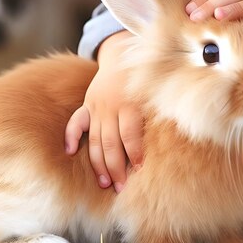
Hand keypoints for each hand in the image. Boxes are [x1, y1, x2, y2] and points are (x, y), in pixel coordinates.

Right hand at [64, 31, 142, 191]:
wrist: (123, 54)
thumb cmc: (144, 81)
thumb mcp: (153, 94)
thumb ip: (156, 114)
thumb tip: (172, 140)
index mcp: (131, 105)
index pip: (130, 135)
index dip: (134, 155)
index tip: (139, 171)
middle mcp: (112, 107)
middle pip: (111, 143)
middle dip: (115, 168)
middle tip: (120, 188)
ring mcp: (97, 106)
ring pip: (94, 139)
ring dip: (98, 163)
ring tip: (105, 182)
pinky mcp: (87, 104)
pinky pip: (75, 121)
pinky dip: (71, 135)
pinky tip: (70, 152)